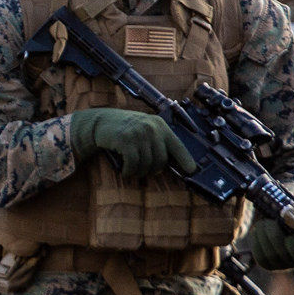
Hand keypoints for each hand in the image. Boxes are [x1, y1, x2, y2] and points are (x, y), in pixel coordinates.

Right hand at [68, 108, 197, 178]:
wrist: (101, 122)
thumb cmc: (126, 129)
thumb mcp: (145, 129)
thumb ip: (157, 141)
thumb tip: (168, 163)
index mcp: (160, 125)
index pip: (177, 145)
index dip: (186, 159)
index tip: (192, 170)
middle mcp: (152, 128)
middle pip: (161, 161)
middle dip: (152, 170)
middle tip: (142, 170)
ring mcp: (139, 133)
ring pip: (146, 165)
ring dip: (138, 172)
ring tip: (131, 170)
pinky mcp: (126, 140)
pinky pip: (133, 165)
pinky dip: (128, 172)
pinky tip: (124, 171)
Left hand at [243, 195, 293, 269]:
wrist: (292, 205)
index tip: (290, 236)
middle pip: (283, 258)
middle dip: (274, 238)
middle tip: (271, 221)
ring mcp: (286, 260)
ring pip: (270, 257)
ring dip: (264, 237)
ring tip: (265, 222)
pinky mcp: (272, 258)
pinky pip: (261, 257)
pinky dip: (257, 242)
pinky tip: (259, 230)